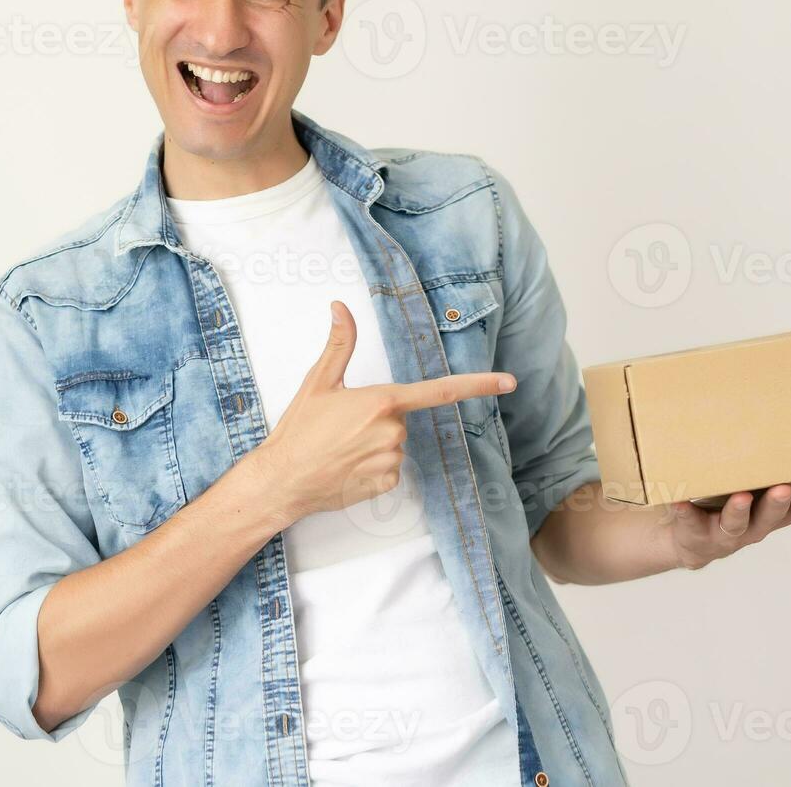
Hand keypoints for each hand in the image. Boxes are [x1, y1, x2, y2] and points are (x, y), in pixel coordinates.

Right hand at [248, 299, 515, 522]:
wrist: (282, 480)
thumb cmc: (299, 430)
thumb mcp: (319, 382)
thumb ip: (340, 344)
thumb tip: (340, 307)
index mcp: (382, 401)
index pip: (441, 390)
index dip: (479, 385)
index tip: (509, 382)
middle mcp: (393, 431)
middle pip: (402, 418)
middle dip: (379, 419)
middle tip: (343, 427)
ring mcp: (392, 460)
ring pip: (395, 444)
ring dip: (374, 444)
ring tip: (341, 448)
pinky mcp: (386, 483)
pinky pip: (389, 469)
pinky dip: (372, 467)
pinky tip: (346, 467)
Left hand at [663, 471, 790, 570]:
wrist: (687, 539)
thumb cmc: (739, 504)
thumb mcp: (778, 492)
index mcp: (780, 510)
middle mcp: (758, 524)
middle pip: (775, 516)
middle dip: (781, 503)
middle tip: (785, 487)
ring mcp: (727, 532)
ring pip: (738, 524)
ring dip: (739, 511)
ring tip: (740, 496)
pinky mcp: (695, 532)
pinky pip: (689, 522)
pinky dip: (684, 512)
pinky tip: (679, 501)